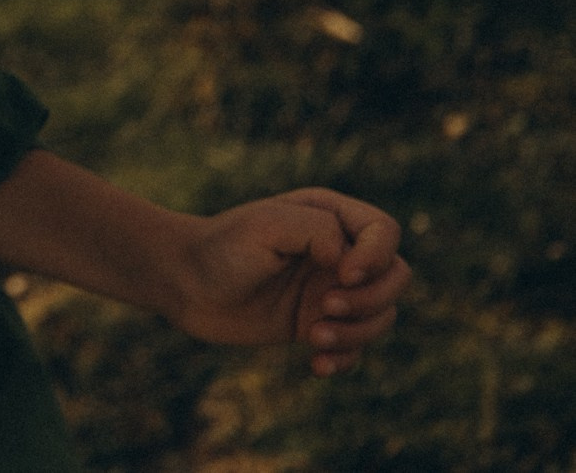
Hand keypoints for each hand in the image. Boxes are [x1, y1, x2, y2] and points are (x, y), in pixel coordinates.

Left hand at [168, 187, 410, 375]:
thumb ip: (320, 231)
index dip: (376, 258)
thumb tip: (351, 265)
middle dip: (371, 299)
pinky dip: (345, 358)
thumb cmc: (221, 247)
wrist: (183, 283)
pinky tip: (315, 364)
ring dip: (357, 332)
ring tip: (313, 336)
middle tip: (325, 307)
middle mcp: (336, 252)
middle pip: (396, 277)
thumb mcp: (268, 226)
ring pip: (382, 315)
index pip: (386, 232)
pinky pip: (356, 346)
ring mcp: (329, 289)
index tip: (342, 275)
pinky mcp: (317, 323)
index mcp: (328, 215)